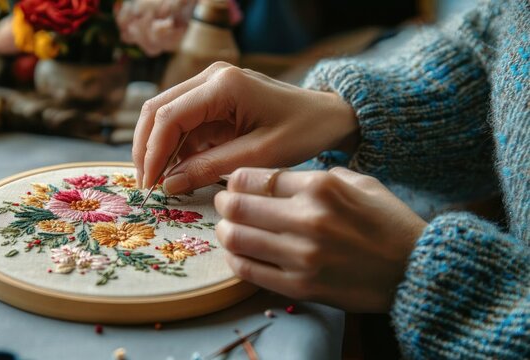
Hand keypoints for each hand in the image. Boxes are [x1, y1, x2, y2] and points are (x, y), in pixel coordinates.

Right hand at [132, 62, 357, 192]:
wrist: (329, 115)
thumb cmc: (302, 131)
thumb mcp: (258, 156)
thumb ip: (210, 167)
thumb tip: (168, 184)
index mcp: (223, 86)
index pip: (168, 117)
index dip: (152, 152)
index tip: (149, 185)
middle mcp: (211, 77)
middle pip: (157, 110)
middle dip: (147, 148)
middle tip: (145, 184)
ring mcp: (211, 85)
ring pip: (166, 116)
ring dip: (159, 148)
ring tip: (161, 183)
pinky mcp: (215, 99)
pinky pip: (184, 123)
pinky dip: (177, 148)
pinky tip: (179, 172)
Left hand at [214, 167, 426, 311]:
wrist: (416, 270)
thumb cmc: (388, 222)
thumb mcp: (360, 182)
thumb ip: (317, 175)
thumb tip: (278, 177)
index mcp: (321, 187)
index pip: (255, 177)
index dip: (235, 179)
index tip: (234, 183)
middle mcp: (308, 219)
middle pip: (238, 206)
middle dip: (223, 202)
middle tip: (224, 204)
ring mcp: (302, 256)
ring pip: (236, 238)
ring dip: (225, 231)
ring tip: (228, 228)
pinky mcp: (301, 286)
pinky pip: (249, 271)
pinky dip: (236, 259)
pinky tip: (239, 253)